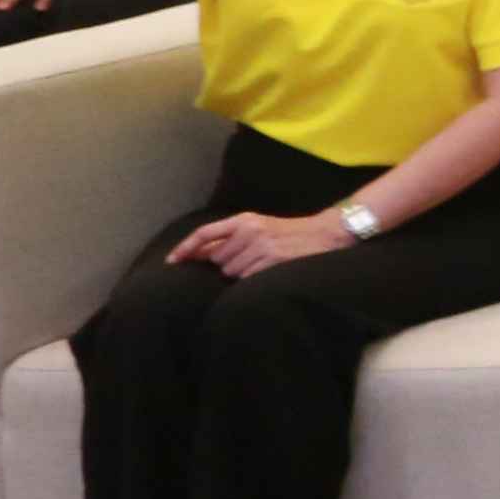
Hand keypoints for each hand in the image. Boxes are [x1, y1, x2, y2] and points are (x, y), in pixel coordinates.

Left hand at [169, 210, 351, 276]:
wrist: (327, 233)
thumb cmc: (290, 232)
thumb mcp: (260, 227)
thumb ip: (231, 237)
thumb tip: (198, 253)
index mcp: (244, 219)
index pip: (205, 233)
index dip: (185, 248)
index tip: (172, 261)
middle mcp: (250, 230)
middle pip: (217, 258)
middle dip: (227, 264)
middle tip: (249, 259)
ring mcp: (261, 245)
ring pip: (231, 271)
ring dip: (241, 273)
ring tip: (262, 264)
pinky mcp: (273, 259)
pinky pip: (247, 278)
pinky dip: (253, 279)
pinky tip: (268, 270)